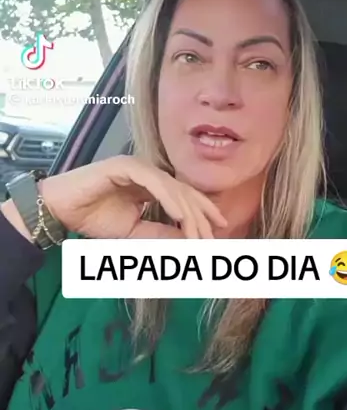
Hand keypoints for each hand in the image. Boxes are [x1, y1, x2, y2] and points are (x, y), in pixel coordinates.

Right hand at [3, 156, 227, 240]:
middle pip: (184, 191)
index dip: (204, 211)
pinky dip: (169, 198)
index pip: (185, 197)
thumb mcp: (133, 234)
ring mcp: (139, 167)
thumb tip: (188, 242)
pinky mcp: (126, 166)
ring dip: (187, 213)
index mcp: (152, 186)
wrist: (62, 210)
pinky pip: (154, 182)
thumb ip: (159, 234)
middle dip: (201, 215)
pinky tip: (180, 215)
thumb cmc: (94, 218)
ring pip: (173, 188)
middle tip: (214, 237)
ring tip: (198, 233)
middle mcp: (149, 173)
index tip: (221, 229)